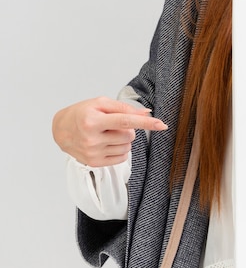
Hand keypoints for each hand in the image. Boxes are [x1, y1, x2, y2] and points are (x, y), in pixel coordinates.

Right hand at [52, 97, 167, 166]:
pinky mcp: (94, 163)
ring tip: (107, 133)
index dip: (146, 122)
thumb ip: (125, 107)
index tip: (162, 125)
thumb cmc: (83, 113)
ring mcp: (92, 153)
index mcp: (93, 121)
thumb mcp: (101, 103)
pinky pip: (122, 157)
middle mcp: (92, 139)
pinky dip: (120, 149)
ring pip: (127, 147)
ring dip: (123, 139)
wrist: (61, 129)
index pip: (125, 121)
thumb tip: (147, 112)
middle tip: (111, 124)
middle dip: (127, 129)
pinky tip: (107, 142)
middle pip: (129, 135)